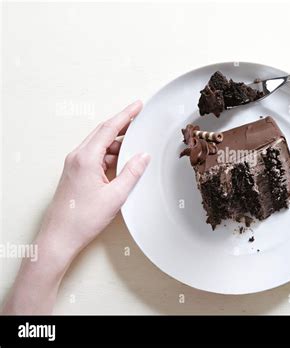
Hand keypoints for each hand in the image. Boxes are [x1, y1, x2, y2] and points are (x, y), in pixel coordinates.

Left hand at [38, 100, 150, 261]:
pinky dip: (110, 155)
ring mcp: (74, 165)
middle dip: (122, 125)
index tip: (137, 106)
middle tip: (139, 120)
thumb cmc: (83, 219)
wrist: (60, 237)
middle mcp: (77, 157)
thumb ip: (132, 172)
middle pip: (103, 133)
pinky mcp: (75, 173)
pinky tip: (122, 163)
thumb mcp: (115, 195)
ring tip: (135, 147)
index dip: (126, 115)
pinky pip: (95, 156)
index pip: (109, 128)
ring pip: (99, 145)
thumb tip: (143, 156)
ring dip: (117, 143)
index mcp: (86, 158)